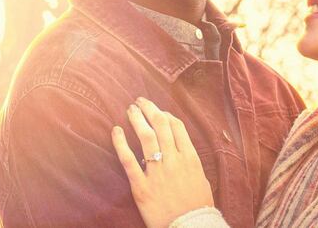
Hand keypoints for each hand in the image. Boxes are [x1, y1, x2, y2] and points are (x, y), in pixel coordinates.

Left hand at [112, 97, 213, 227]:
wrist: (189, 227)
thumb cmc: (197, 206)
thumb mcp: (201, 178)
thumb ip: (190, 160)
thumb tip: (180, 146)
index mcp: (190, 158)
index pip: (177, 126)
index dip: (165, 114)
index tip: (158, 111)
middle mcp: (174, 160)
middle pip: (161, 125)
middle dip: (149, 109)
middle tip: (140, 101)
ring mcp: (157, 172)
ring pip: (146, 137)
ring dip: (137, 119)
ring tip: (130, 110)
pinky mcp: (141, 186)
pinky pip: (128, 160)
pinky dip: (120, 143)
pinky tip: (116, 131)